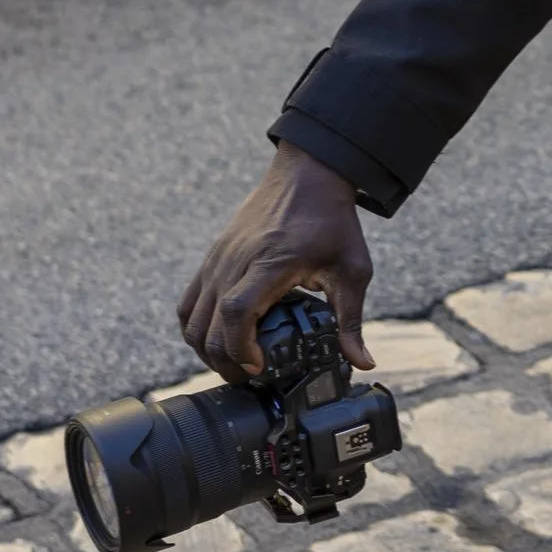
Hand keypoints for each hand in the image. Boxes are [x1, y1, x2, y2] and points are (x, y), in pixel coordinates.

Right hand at [178, 142, 376, 379]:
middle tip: (250, 377)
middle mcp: (236, 261)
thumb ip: (352, 319)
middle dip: (225, 361)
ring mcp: (218, 259)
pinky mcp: (212, 258)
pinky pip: (189, 302)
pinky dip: (196, 328)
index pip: (237, 311)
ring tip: (234, 364)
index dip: (240, 347)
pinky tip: (218, 340)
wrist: (308, 174)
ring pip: (192, 319)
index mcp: (271, 262)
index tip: (260, 366)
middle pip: (208, 325)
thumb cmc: (332, 221)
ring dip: (206, 349)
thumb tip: (362, 362)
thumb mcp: (353, 269)